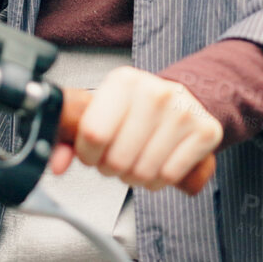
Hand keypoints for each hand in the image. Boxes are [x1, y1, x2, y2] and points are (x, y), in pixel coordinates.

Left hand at [49, 67, 221, 191]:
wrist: (183, 99)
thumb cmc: (135, 109)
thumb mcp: (101, 111)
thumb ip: (69, 137)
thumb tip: (55, 164)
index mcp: (124, 81)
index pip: (94, 134)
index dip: (88, 155)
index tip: (92, 153)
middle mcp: (156, 92)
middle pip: (118, 159)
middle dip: (112, 168)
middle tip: (116, 159)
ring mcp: (184, 111)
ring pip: (144, 172)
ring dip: (135, 177)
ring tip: (137, 160)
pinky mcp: (206, 131)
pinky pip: (169, 176)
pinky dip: (158, 181)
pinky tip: (157, 163)